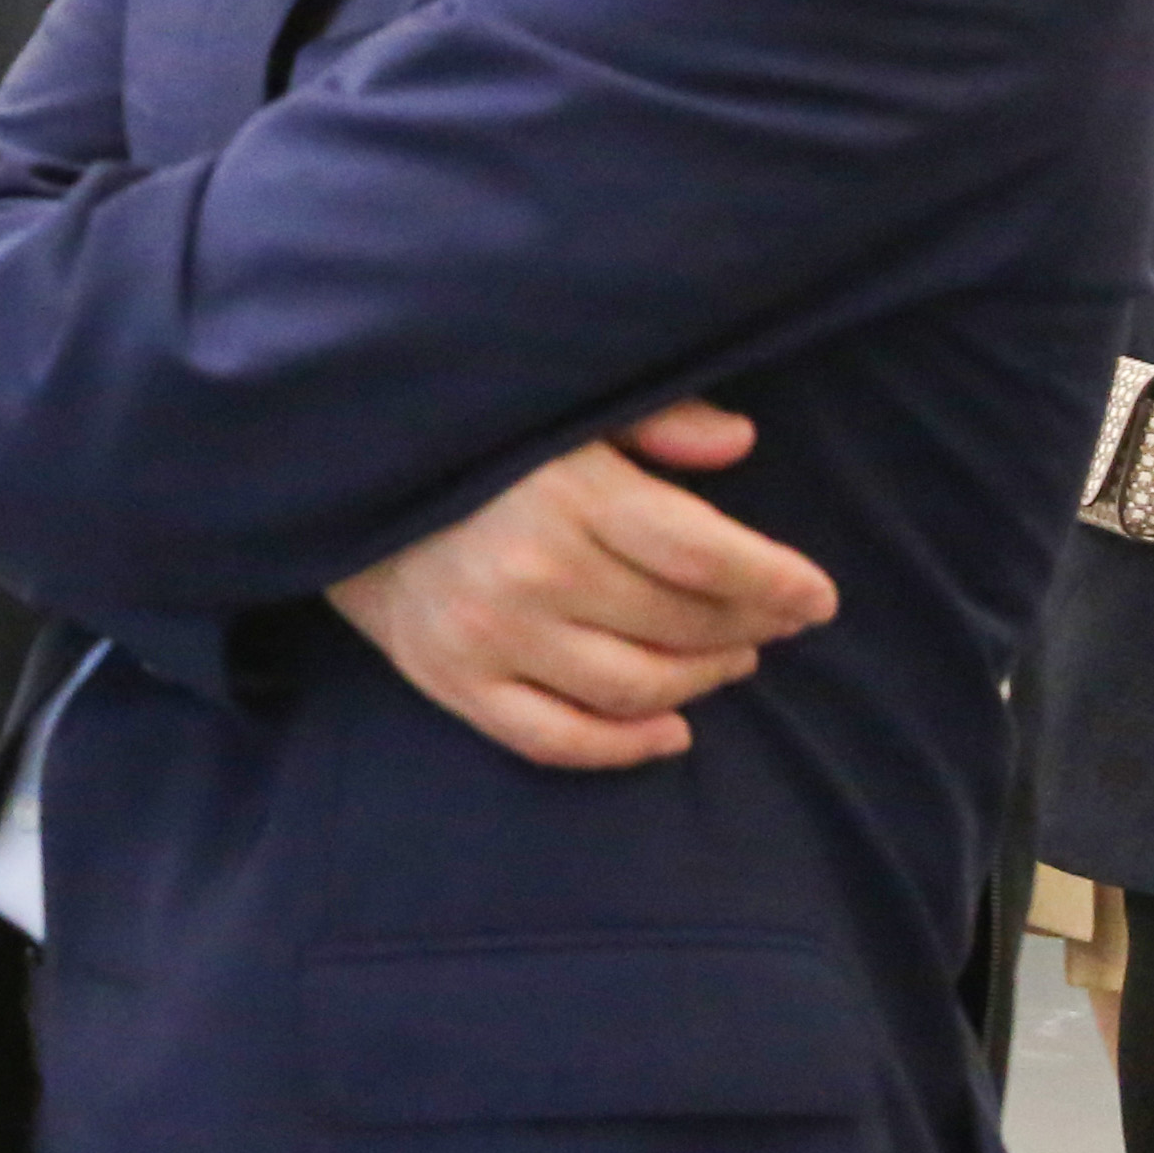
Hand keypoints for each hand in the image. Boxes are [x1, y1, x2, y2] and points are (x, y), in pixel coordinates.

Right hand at [322, 400, 838, 772]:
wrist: (333, 476)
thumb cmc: (470, 436)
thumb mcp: (560, 405)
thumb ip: (651, 419)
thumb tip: (740, 444)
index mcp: (566, 491)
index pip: (705, 556)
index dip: (777, 582)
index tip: (820, 596)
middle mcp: (531, 573)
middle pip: (682, 624)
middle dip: (750, 626)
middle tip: (776, 619)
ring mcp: (490, 636)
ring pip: (637, 688)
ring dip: (703, 681)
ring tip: (732, 659)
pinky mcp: (454, 682)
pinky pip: (558, 741)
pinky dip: (626, 747)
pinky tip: (673, 733)